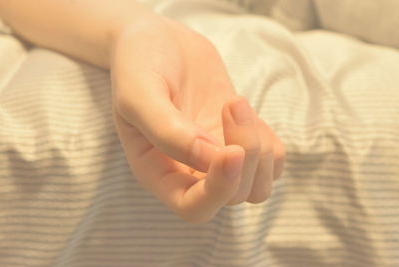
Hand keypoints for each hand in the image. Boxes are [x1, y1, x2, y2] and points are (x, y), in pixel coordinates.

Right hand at [110, 15, 284, 222]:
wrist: (160, 41)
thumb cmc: (139, 64)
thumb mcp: (139, 93)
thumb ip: (167, 130)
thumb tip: (210, 158)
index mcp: (157, 171)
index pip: (193, 208)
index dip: (218, 191)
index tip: (231, 152)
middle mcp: (189, 172)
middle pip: (233, 197)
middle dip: (245, 155)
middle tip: (233, 105)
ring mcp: (217, 157)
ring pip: (257, 185)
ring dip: (260, 148)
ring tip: (236, 104)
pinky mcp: (238, 139)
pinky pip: (271, 161)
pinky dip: (269, 142)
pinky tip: (245, 113)